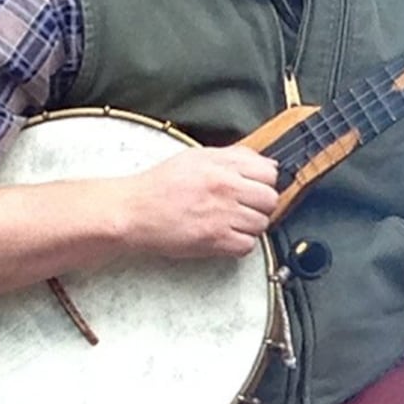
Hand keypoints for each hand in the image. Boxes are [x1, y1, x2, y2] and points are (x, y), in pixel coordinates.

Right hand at [120, 145, 281, 260]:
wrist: (133, 211)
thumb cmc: (160, 186)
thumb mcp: (196, 158)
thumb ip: (234, 157)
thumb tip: (267, 163)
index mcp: (221, 166)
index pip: (269, 173)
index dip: (264, 182)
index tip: (254, 188)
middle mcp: (224, 188)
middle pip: (270, 200)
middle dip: (260, 205)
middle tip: (244, 207)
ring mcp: (222, 215)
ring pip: (261, 224)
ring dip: (249, 226)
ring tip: (230, 222)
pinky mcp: (215, 240)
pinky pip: (247, 246)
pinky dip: (239, 244)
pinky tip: (225, 236)